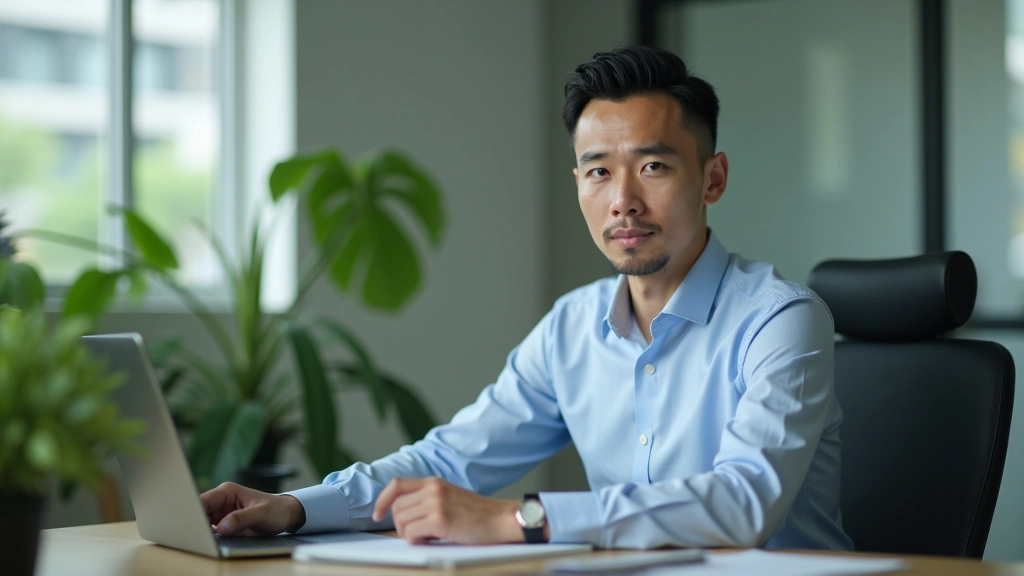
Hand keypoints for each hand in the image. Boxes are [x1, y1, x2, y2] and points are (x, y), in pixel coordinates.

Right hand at [200, 482, 305, 536]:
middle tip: (195, 536)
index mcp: (227, 491)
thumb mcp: (261, 513)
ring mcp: (221, 514)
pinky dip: (208, 537)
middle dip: (195, 524)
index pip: (202, 501)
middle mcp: (221, 501)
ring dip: (201, 532)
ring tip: (201, 541)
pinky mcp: (224, 525)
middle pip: (199, 513)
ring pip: (202, 523)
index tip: (192, 525)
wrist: (285, 515)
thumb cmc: (276, 509)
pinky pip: (210, 532)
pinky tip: (209, 543)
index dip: (194, 513)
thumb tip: (221, 528)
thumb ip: (241, 519)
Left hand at [372, 477, 527, 544]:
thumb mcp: (449, 496)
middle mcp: (432, 489)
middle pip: (396, 507)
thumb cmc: (477, 514)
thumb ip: (428, 498)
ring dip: (409, 534)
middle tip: (416, 534)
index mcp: (433, 482)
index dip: (382, 500)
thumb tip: (401, 513)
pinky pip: (411, 533)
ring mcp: (436, 503)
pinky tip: (432, 540)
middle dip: (400, 525)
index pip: (396, 485)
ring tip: (427, 537)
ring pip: (401, 521)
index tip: (378, 514)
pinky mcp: (440, 519)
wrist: (501, 519)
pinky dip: (416, 540)